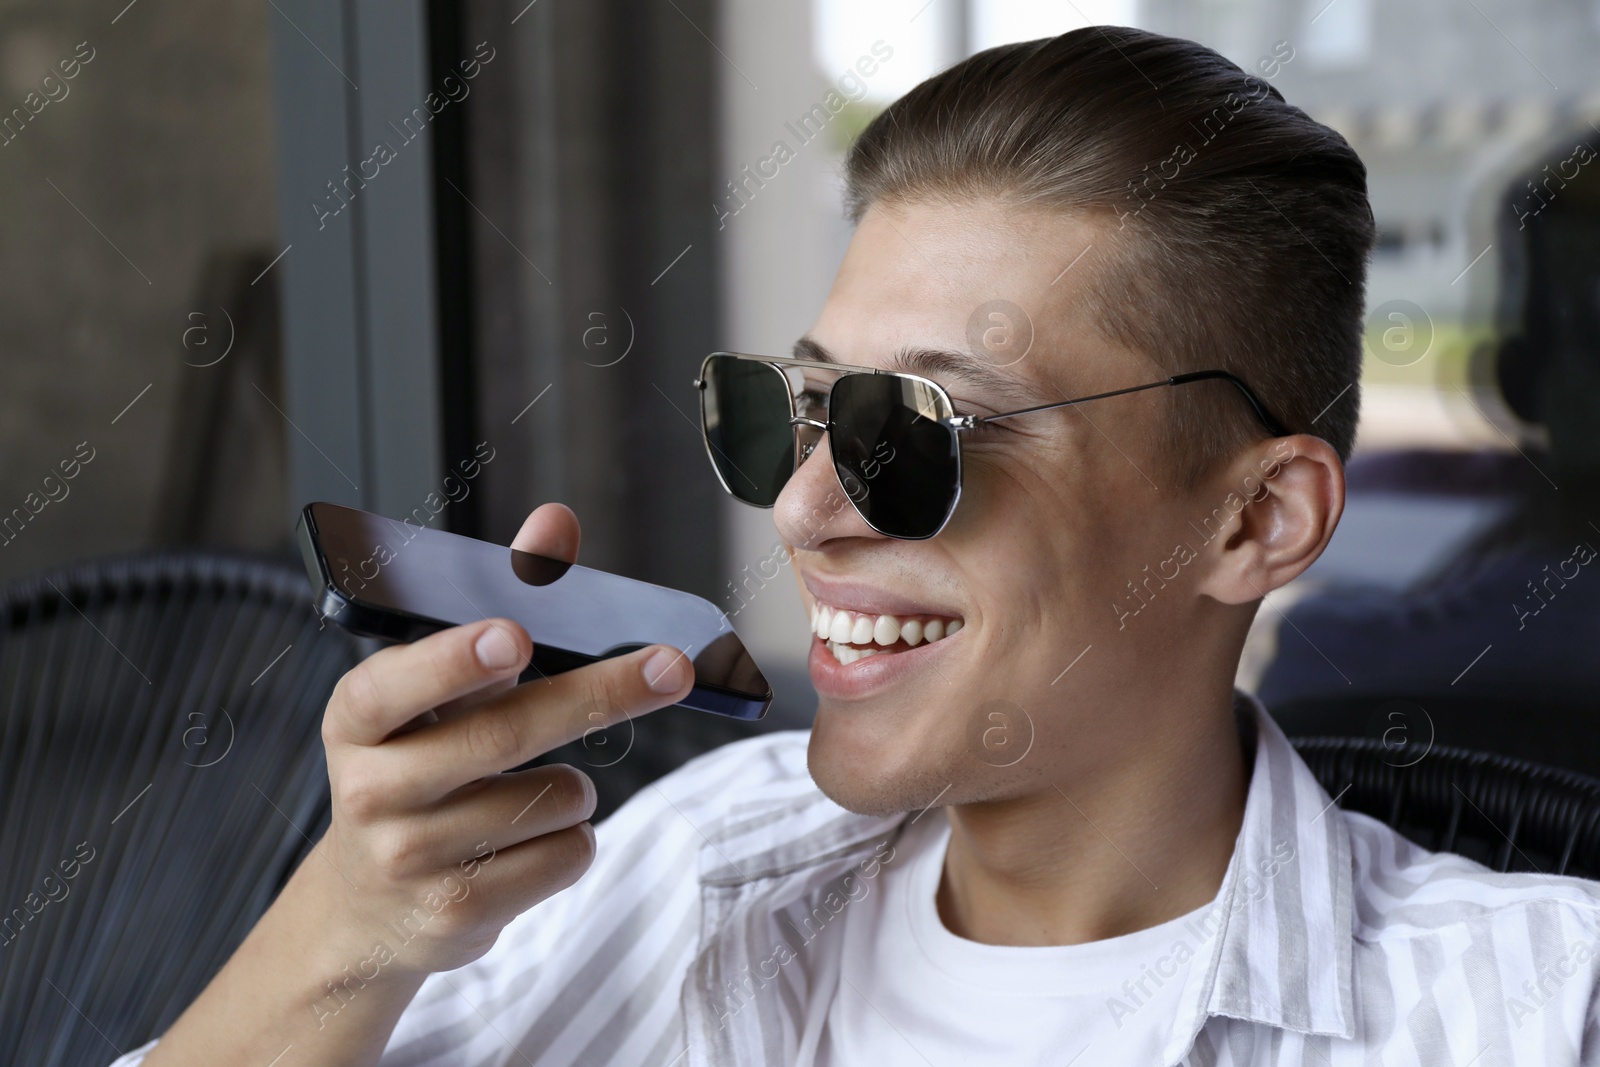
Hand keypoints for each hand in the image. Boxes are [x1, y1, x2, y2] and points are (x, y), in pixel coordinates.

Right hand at [313, 502, 693, 975]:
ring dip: (574, 784)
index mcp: (357, 720)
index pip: (395, 684)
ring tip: (528, 787)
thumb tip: (554, 523)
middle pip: (504, 735)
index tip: (515, 635)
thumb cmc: (417, 767)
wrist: (369, 905)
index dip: (454, 659)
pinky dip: (570, 838)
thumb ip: (498, 600)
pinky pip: (565, 853)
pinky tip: (526, 839)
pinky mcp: (458, 912)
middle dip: (599, 694)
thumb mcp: (438, 690)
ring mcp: (410, 858)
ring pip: (552, 796)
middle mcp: (371, 790)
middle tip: (672, 667)